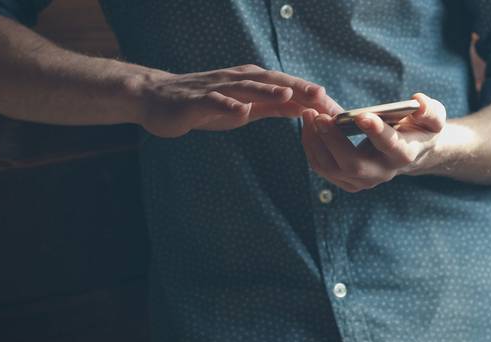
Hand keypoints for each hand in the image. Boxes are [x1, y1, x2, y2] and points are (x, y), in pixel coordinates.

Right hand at [133, 64, 341, 137]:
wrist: (158, 100)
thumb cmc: (206, 104)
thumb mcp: (246, 107)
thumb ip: (273, 106)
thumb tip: (304, 108)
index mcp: (252, 82)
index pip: (286, 87)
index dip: (310, 95)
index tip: (333, 105)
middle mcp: (237, 80)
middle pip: (272, 81)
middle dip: (297, 87)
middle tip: (322, 95)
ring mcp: (216, 89)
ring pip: (245, 87)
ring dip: (267, 89)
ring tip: (288, 93)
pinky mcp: (196, 101)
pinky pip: (213, 102)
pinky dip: (228, 105)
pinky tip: (241, 111)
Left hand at [301, 93, 446, 191]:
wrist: (410, 151)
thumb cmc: (420, 128)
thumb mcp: (433, 117)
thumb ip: (430, 111)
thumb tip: (417, 102)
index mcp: (404, 154)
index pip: (391, 145)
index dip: (377, 132)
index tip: (362, 115)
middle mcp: (383, 173)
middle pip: (353, 164)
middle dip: (332, 140)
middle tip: (318, 116)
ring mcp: (363, 181)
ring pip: (331, 168)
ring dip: (315, 142)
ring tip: (308, 114)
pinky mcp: (347, 181)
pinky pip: (323, 168)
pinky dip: (311, 147)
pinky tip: (308, 125)